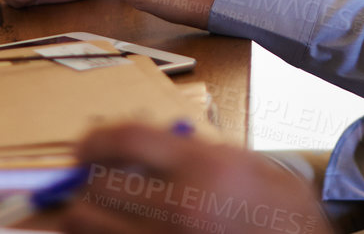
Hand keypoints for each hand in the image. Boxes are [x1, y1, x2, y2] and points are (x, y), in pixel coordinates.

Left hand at [61, 124, 327, 233]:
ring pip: (91, 225)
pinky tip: (118, 228)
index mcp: (203, 169)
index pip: (126, 140)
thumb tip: (132, 145)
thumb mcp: (240, 160)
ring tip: (98, 206)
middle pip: (99, 185)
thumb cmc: (279, 208)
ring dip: (86, 212)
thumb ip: (187, 149)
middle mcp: (180, 209)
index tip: (84, 143)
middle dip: (89, 177)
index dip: (96, 138)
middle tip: (89, 174)